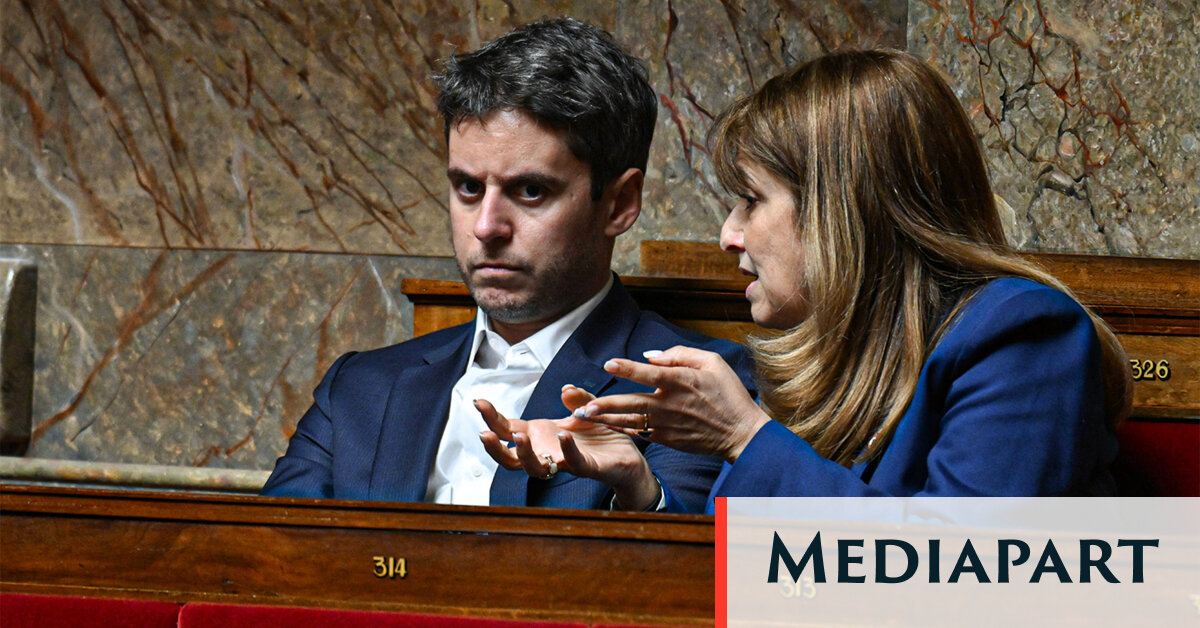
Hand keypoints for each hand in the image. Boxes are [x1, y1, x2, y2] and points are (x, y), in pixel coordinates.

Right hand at [475, 388, 660, 509]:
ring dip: (525, 453)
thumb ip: (576, 399)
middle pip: (511, 457)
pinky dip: (566, 450)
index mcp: (541, 436)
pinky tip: (563, 435)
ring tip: (518, 436)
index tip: (477, 401)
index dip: (492, 418)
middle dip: (494, 446)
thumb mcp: (587, 408)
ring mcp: (564, 463)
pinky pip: (574, 463)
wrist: (627, 457)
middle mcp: (547, 453)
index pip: (508, 429)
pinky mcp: (588, 468)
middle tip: (484, 431)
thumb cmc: (601, 435)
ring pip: (535, 468)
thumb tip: (565, 389)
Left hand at [573, 346, 769, 462]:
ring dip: (605, 419)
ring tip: (583, 417)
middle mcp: (672, 404)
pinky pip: (639, 432)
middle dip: (605, 405)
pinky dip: (621, 428)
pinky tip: (605, 424)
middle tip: (581, 408)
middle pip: (632, 404)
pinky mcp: (668, 439)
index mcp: (683, 382)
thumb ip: (680, 354)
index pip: (650, 374)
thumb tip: (650, 355)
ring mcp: (668, 424)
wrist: (741, 433)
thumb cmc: (729, 393)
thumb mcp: (713, 363)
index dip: (628, 368)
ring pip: (630, 421)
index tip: (608, 364)